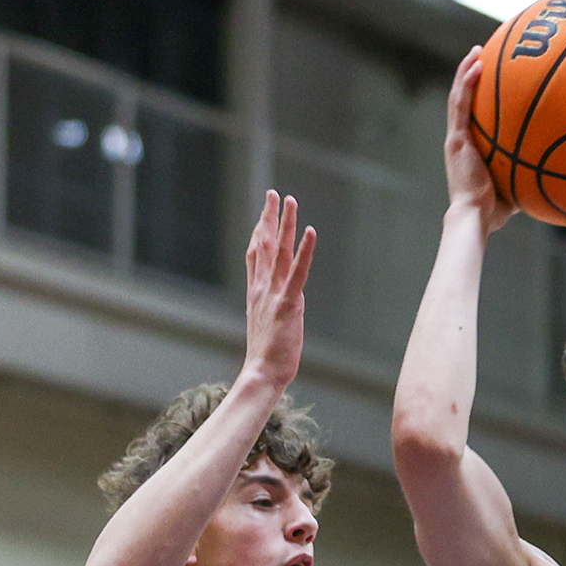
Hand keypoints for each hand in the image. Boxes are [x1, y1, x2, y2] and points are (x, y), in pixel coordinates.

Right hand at [239, 190, 315, 394]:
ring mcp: (273, 293)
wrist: (262, 372)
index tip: (264, 211)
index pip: (255, 253)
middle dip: (269, 216)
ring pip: (279, 251)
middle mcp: (261, 287)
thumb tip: (275, 296)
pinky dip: (305, 250)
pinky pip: (298, 272)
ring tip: (290, 201)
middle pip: (264, 244)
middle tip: (273, 193)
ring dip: (285, 223)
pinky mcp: (287, 304)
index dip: (259, 229)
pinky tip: (310, 231)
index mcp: (256, 291)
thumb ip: (267, 304)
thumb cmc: (266, 353)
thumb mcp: (263, 322)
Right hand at [443, 47, 514, 237]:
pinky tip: (478, 65)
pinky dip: (467, 82)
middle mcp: (460, 139)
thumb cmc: (495, 210)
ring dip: (466, 70)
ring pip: (458, 96)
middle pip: (463, 99)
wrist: (476, 217)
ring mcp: (456, 137)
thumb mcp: (515, 185)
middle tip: (482, 54)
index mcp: (470, 148)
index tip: (490, 79)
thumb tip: (554, 171)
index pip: (473, 116)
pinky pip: (461, 104)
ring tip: (477, 50)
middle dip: (470, 75)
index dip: (477, 96)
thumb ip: (528, 174)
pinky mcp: (456, 138)